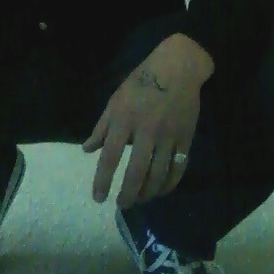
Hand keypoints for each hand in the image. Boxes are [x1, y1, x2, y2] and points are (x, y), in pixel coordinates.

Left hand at [82, 35, 212, 208]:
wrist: (177, 69)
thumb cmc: (141, 82)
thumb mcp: (116, 100)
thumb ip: (102, 127)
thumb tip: (87, 150)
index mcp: (124, 120)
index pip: (110, 157)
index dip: (102, 180)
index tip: (98, 198)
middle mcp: (146, 131)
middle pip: (136, 172)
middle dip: (127, 194)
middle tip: (121, 205)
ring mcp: (169, 136)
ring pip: (158, 175)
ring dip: (147, 193)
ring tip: (139, 200)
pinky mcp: (186, 139)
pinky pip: (178, 169)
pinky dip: (169, 185)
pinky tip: (160, 191)